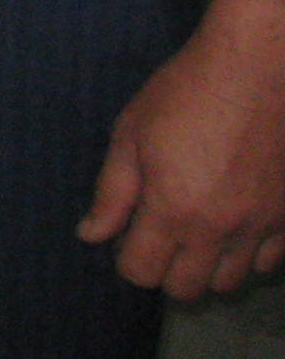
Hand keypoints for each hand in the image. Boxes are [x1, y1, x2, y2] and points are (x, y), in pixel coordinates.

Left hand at [79, 17, 284, 298]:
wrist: (260, 69)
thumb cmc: (185, 93)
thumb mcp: (131, 134)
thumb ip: (112, 192)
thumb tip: (91, 235)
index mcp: (171, 210)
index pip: (142, 272)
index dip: (126, 258)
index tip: (127, 233)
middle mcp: (219, 230)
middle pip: (186, 289)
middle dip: (164, 269)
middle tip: (158, 232)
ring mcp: (261, 228)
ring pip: (229, 282)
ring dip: (206, 265)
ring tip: (195, 229)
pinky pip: (268, 263)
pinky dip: (247, 254)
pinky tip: (234, 223)